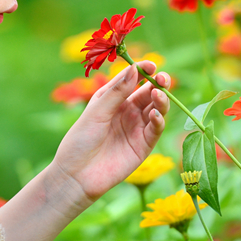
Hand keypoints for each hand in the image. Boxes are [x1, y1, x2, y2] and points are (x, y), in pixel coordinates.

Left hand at [49, 61, 170, 209]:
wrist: (77, 175)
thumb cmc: (80, 141)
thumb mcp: (96, 112)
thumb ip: (116, 92)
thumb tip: (134, 69)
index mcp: (114, 99)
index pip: (133, 79)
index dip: (143, 70)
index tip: (151, 65)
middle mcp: (128, 111)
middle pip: (149, 92)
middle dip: (159, 83)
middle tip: (163, 78)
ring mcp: (137, 128)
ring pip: (156, 109)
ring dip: (161, 100)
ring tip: (158, 94)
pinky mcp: (143, 146)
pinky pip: (155, 129)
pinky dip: (158, 120)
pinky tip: (154, 115)